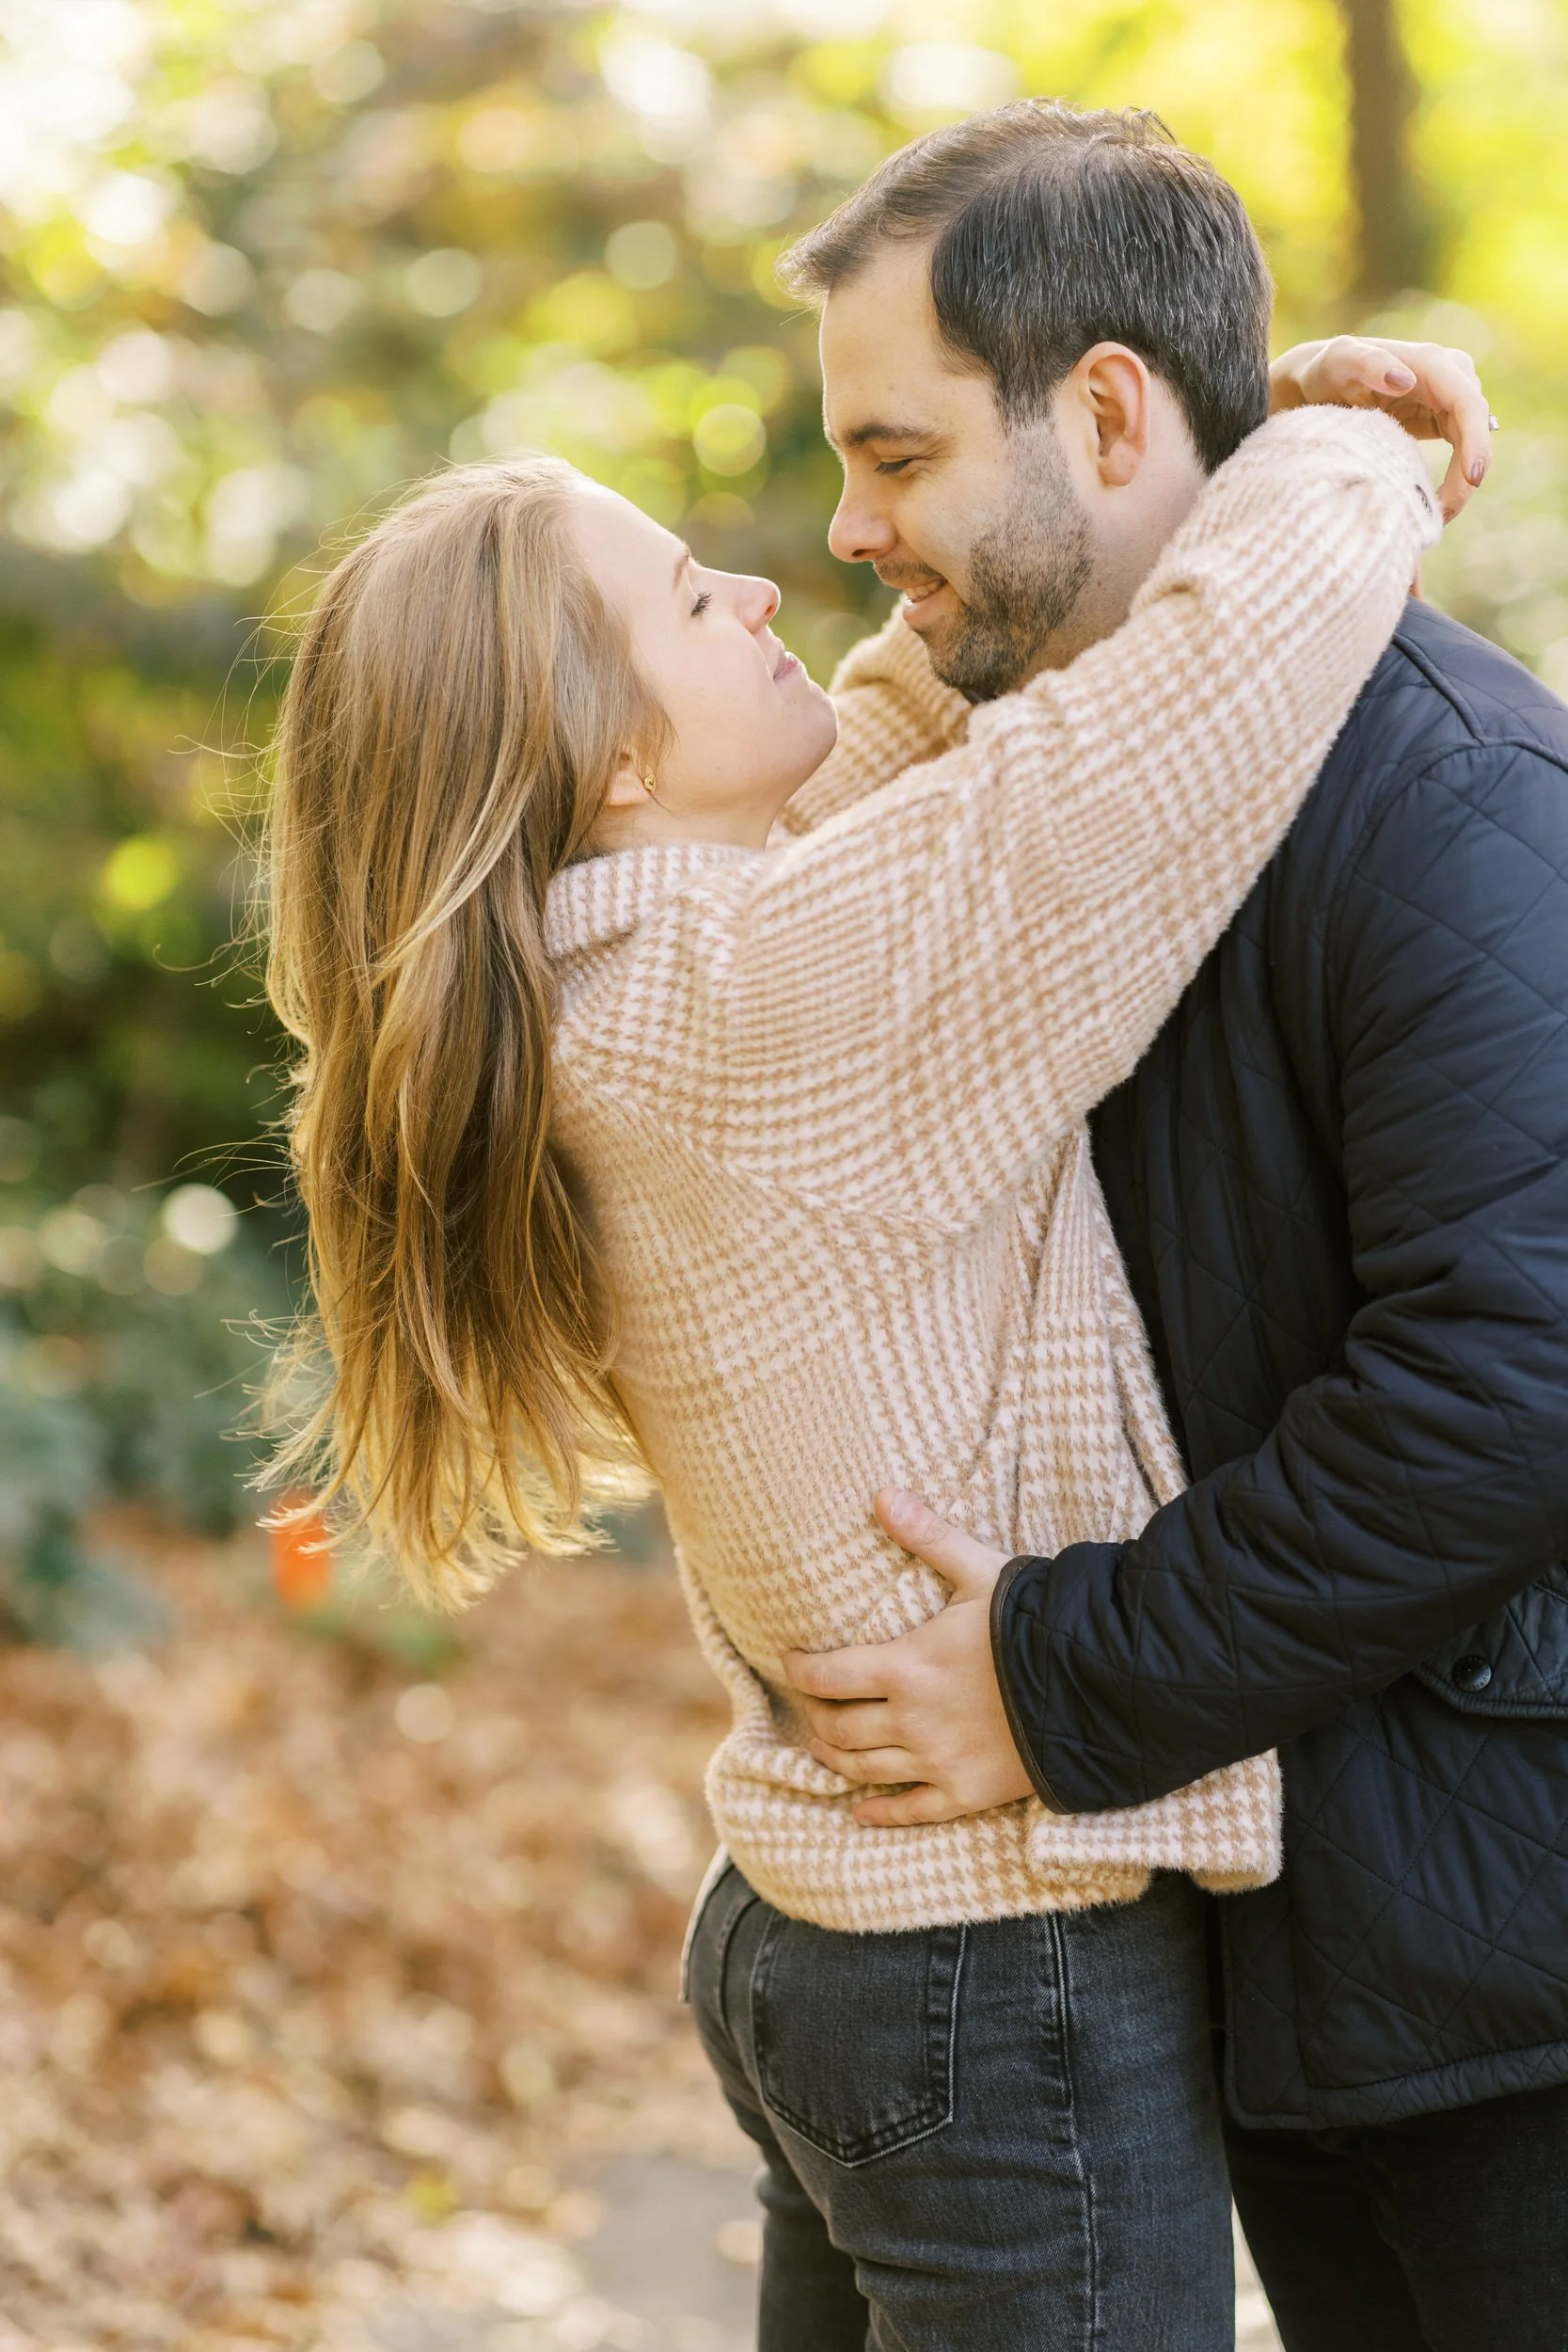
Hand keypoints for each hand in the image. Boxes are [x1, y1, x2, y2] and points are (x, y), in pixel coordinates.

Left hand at [782, 1489, 1033, 1828]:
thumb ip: (928, 1535)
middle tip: (812, 1704)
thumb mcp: (980, 1571)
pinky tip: (862, 1813)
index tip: (791, 1662)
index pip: (828, 1675)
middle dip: (817, 1714)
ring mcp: (939, 1762)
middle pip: (839, 1728)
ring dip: (835, 1759)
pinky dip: (882, 1814)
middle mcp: (912, 1721)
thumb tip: (883, 1494)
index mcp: (906, 1667)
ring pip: (865, 1770)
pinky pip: (912, 1812)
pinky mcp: (968, 1793)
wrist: (1099, 1686)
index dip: (801, 1670)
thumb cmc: (1036, 1624)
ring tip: (823, 1748)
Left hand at [1268, 335, 1496, 521]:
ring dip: (1461, 482)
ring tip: (1437, 516)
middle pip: (1476, 428)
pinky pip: (1461, 450)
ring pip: (1473, 442)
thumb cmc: (1330, 369)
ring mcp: (1449, 398)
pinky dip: (1453, 478)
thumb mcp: (1340, 360)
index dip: (1476, 440)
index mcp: (1433, 363)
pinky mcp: (1442, 419)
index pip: (1467, 403)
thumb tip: (1406, 379)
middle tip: (1444, 515)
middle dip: (1467, 474)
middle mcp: (1451, 376)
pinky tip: (1435, 504)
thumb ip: (1367, 364)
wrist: (1323, 380)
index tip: (1473, 478)